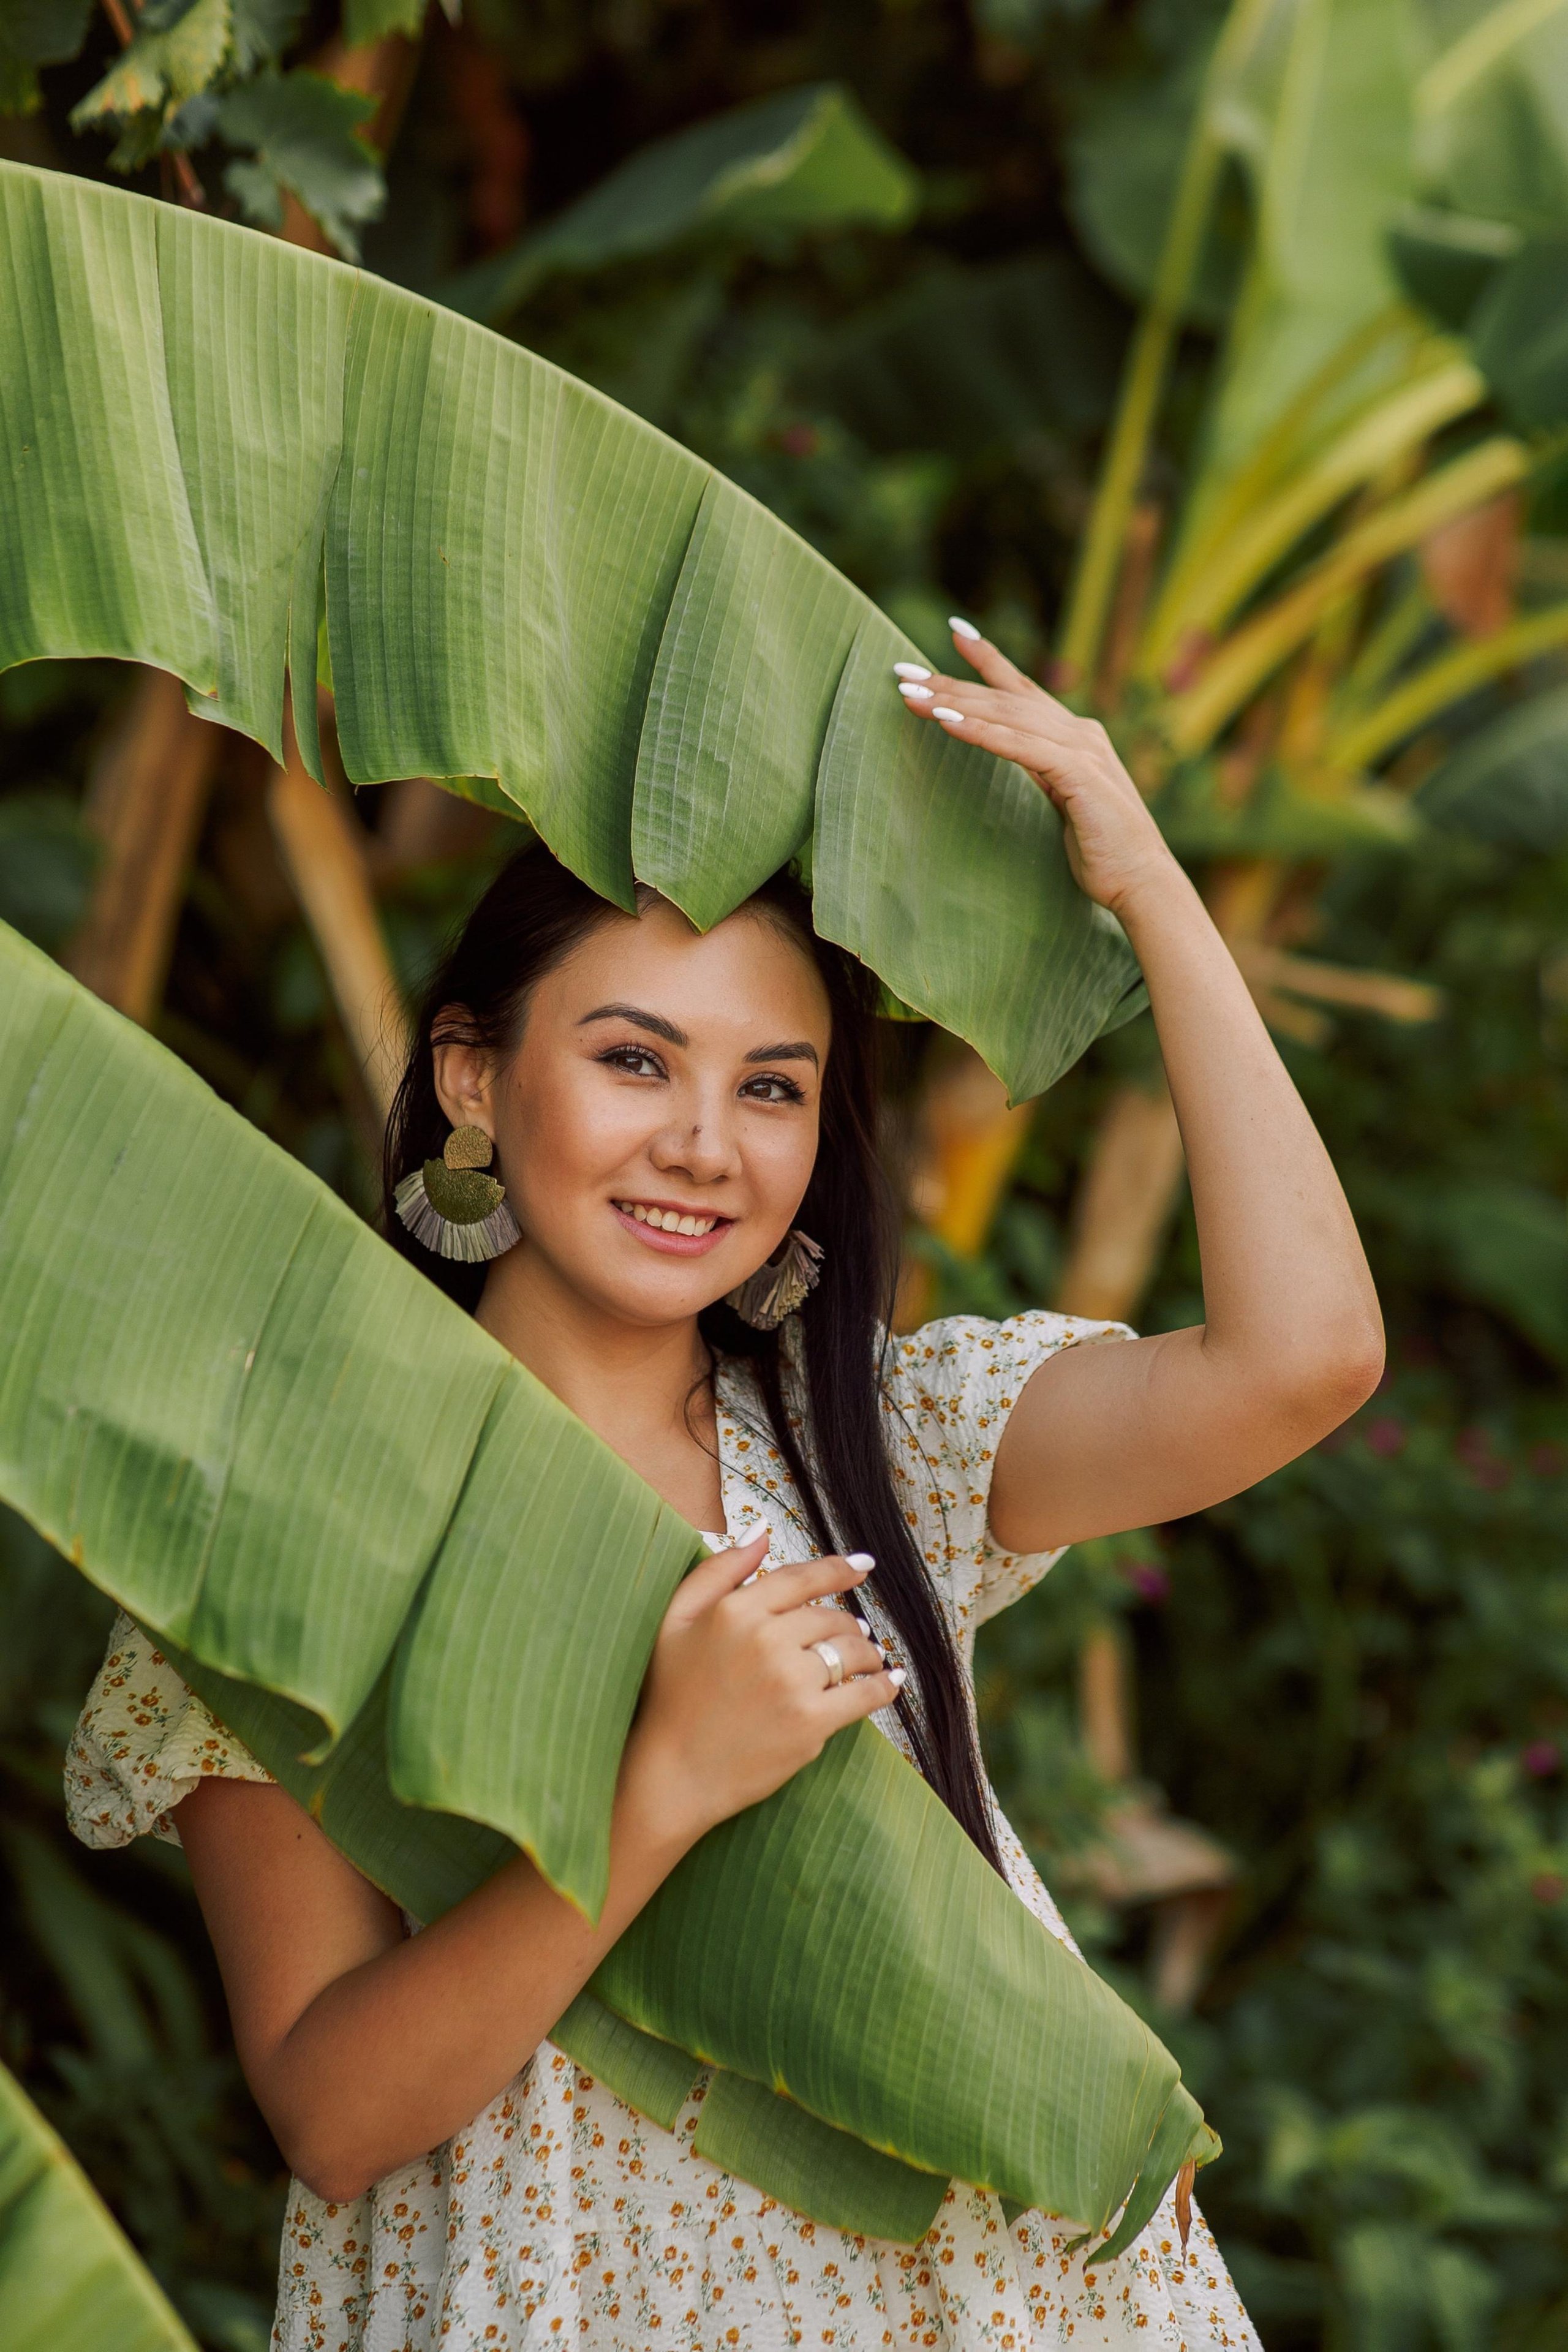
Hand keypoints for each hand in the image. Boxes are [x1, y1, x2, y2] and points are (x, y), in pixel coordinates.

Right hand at [623, 1532, 900, 1847]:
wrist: (672, 1774)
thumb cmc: (670, 1696)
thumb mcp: (675, 1620)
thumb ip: (719, 1570)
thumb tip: (760, 1530)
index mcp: (735, 1610)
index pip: (802, 1579)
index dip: (838, 1569)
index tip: (863, 1565)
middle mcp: (767, 1639)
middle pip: (830, 1617)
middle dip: (846, 1623)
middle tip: (851, 1632)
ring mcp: (792, 1682)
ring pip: (852, 1651)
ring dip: (866, 1653)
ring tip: (868, 1658)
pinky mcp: (810, 1722)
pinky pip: (864, 1695)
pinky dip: (884, 1687)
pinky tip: (891, 1682)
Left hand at [895, 623, 1178, 916]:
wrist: (1143, 881)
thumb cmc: (1101, 851)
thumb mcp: (1064, 801)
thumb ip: (1042, 770)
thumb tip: (1012, 753)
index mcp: (1076, 736)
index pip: (1023, 688)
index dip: (988, 659)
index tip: (954, 633)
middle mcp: (1080, 732)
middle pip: (1004, 697)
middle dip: (951, 683)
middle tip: (902, 671)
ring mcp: (1083, 748)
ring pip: (1007, 714)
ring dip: (956, 703)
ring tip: (912, 695)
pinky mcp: (1080, 773)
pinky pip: (1020, 746)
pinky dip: (983, 732)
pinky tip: (948, 723)